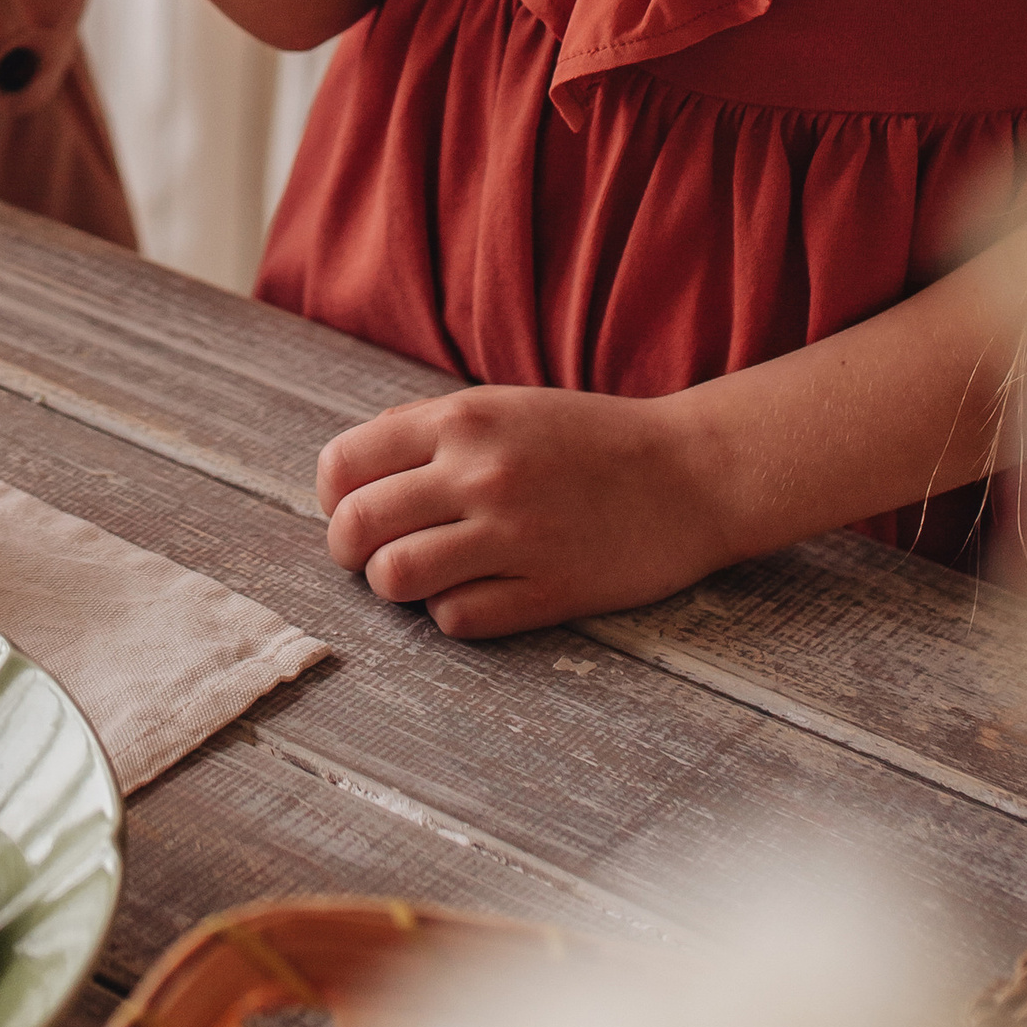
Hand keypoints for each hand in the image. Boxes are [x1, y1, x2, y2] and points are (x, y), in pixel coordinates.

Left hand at [319, 383, 735, 638]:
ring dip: (396, 586)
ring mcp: (513, 534)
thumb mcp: (502, 407)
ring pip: (394, 579)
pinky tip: (477, 593)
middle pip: (355, 528)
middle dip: (350, 551)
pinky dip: (452, 614)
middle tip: (374, 556)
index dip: (334, 498)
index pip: (343, 465)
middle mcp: (478, 472)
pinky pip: (455, 619)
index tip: (353, 510)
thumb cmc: (590, 440)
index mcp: (461, 419)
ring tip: (422, 577)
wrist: (691, 472)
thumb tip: (349, 476)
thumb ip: (426, 433)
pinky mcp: (547, 590)